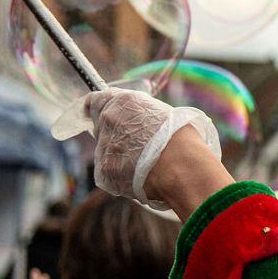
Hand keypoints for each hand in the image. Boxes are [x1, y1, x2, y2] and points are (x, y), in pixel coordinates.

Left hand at [69, 88, 225, 211]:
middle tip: (134, 146)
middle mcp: (108, 119)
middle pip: (100, 127)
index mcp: (123, 101)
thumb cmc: (181, 138)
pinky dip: (121, 176)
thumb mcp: (164, 113)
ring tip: (146, 165)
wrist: (181, 166)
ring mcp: (103, 146)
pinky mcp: (103, 170)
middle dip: (112, 135)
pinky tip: (141, 177)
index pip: (95, 100)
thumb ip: (141, 114)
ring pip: (106, 152)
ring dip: (119, 157)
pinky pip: (109, 173)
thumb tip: (138, 120)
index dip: (97, 109)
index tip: (97, 115)